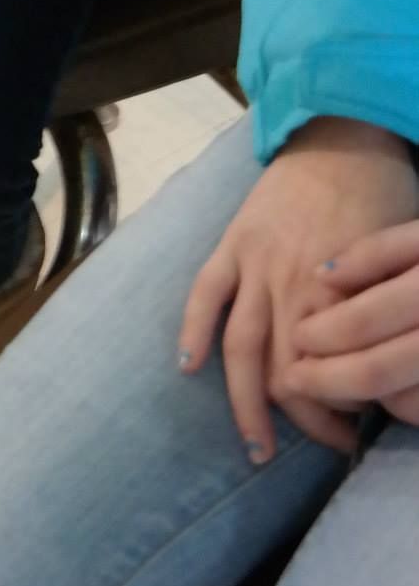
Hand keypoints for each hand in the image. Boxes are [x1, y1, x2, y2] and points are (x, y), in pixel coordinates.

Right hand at [179, 119, 418, 461]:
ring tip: (258, 448)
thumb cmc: (385, 199)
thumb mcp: (401, 263)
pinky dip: (193, 331)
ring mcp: (256, 265)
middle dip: (307, 421)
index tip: (362, 428)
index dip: (346, 410)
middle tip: (331, 445)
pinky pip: (205, 293)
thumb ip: (382, 315)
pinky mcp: (232, 243)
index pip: (337, 377)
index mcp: (341, 296)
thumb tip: (390, 374)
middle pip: (288, 374)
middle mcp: (295, 289)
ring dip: (247, 405)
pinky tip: (188, 368)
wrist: (344, 137)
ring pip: (242, 349)